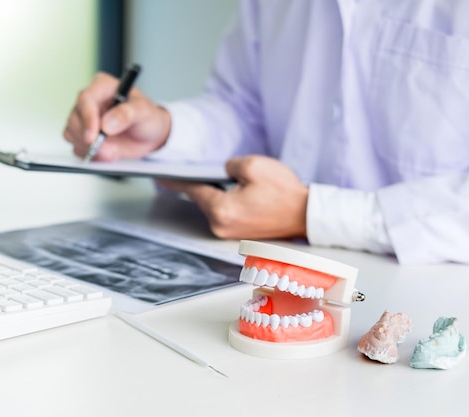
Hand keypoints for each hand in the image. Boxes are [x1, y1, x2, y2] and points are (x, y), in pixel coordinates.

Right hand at [64, 72, 171, 160]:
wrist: (148, 136)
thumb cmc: (147, 118)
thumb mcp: (144, 112)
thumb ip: (127, 114)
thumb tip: (107, 123)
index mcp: (103, 86)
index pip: (86, 99)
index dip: (87, 118)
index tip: (93, 137)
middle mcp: (90, 101)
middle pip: (75, 118)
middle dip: (89, 139)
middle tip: (108, 150)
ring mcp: (84, 118)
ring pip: (72, 133)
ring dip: (89, 148)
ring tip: (112, 151)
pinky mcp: (83, 134)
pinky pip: (76, 145)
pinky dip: (89, 154)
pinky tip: (106, 153)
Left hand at [158, 155, 308, 239]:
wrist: (306, 215)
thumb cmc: (284, 193)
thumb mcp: (255, 166)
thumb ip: (230, 164)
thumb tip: (223, 170)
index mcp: (222, 209)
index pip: (193, 190)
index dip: (177, 181)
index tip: (162, 176)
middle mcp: (221, 225)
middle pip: (202, 199)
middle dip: (200, 183)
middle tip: (193, 171)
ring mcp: (229, 232)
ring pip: (213, 206)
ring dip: (214, 193)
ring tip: (218, 179)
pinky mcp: (238, 233)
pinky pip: (224, 213)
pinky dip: (223, 202)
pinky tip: (230, 191)